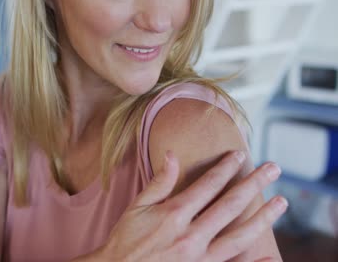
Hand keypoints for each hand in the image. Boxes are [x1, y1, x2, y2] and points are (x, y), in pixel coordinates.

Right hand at [97, 151, 285, 261]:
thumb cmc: (125, 240)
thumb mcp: (136, 207)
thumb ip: (159, 182)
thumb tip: (172, 154)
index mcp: (173, 215)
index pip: (207, 185)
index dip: (225, 168)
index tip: (239, 155)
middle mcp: (191, 235)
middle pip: (230, 205)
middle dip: (253, 184)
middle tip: (273, 168)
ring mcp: (199, 257)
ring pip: (239, 236)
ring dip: (262, 218)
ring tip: (281, 202)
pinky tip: (272, 255)